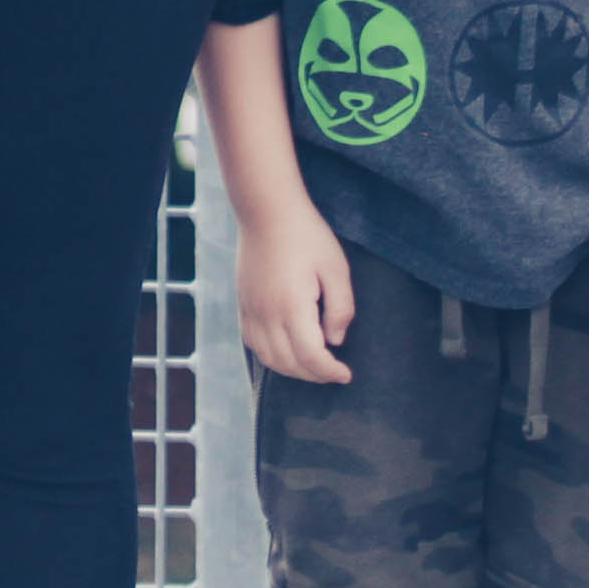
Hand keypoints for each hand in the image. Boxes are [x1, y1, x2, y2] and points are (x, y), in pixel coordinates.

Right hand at [238, 207, 355, 384]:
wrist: (266, 211)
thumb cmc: (306, 235)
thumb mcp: (336, 268)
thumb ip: (340, 308)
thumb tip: (336, 340)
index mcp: (292, 306)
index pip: (310, 356)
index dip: (330, 372)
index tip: (345, 374)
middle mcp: (267, 314)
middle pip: (289, 364)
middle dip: (314, 375)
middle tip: (334, 372)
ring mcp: (251, 310)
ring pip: (268, 358)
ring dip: (292, 370)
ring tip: (313, 366)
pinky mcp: (242, 304)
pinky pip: (253, 343)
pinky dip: (271, 357)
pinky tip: (287, 352)